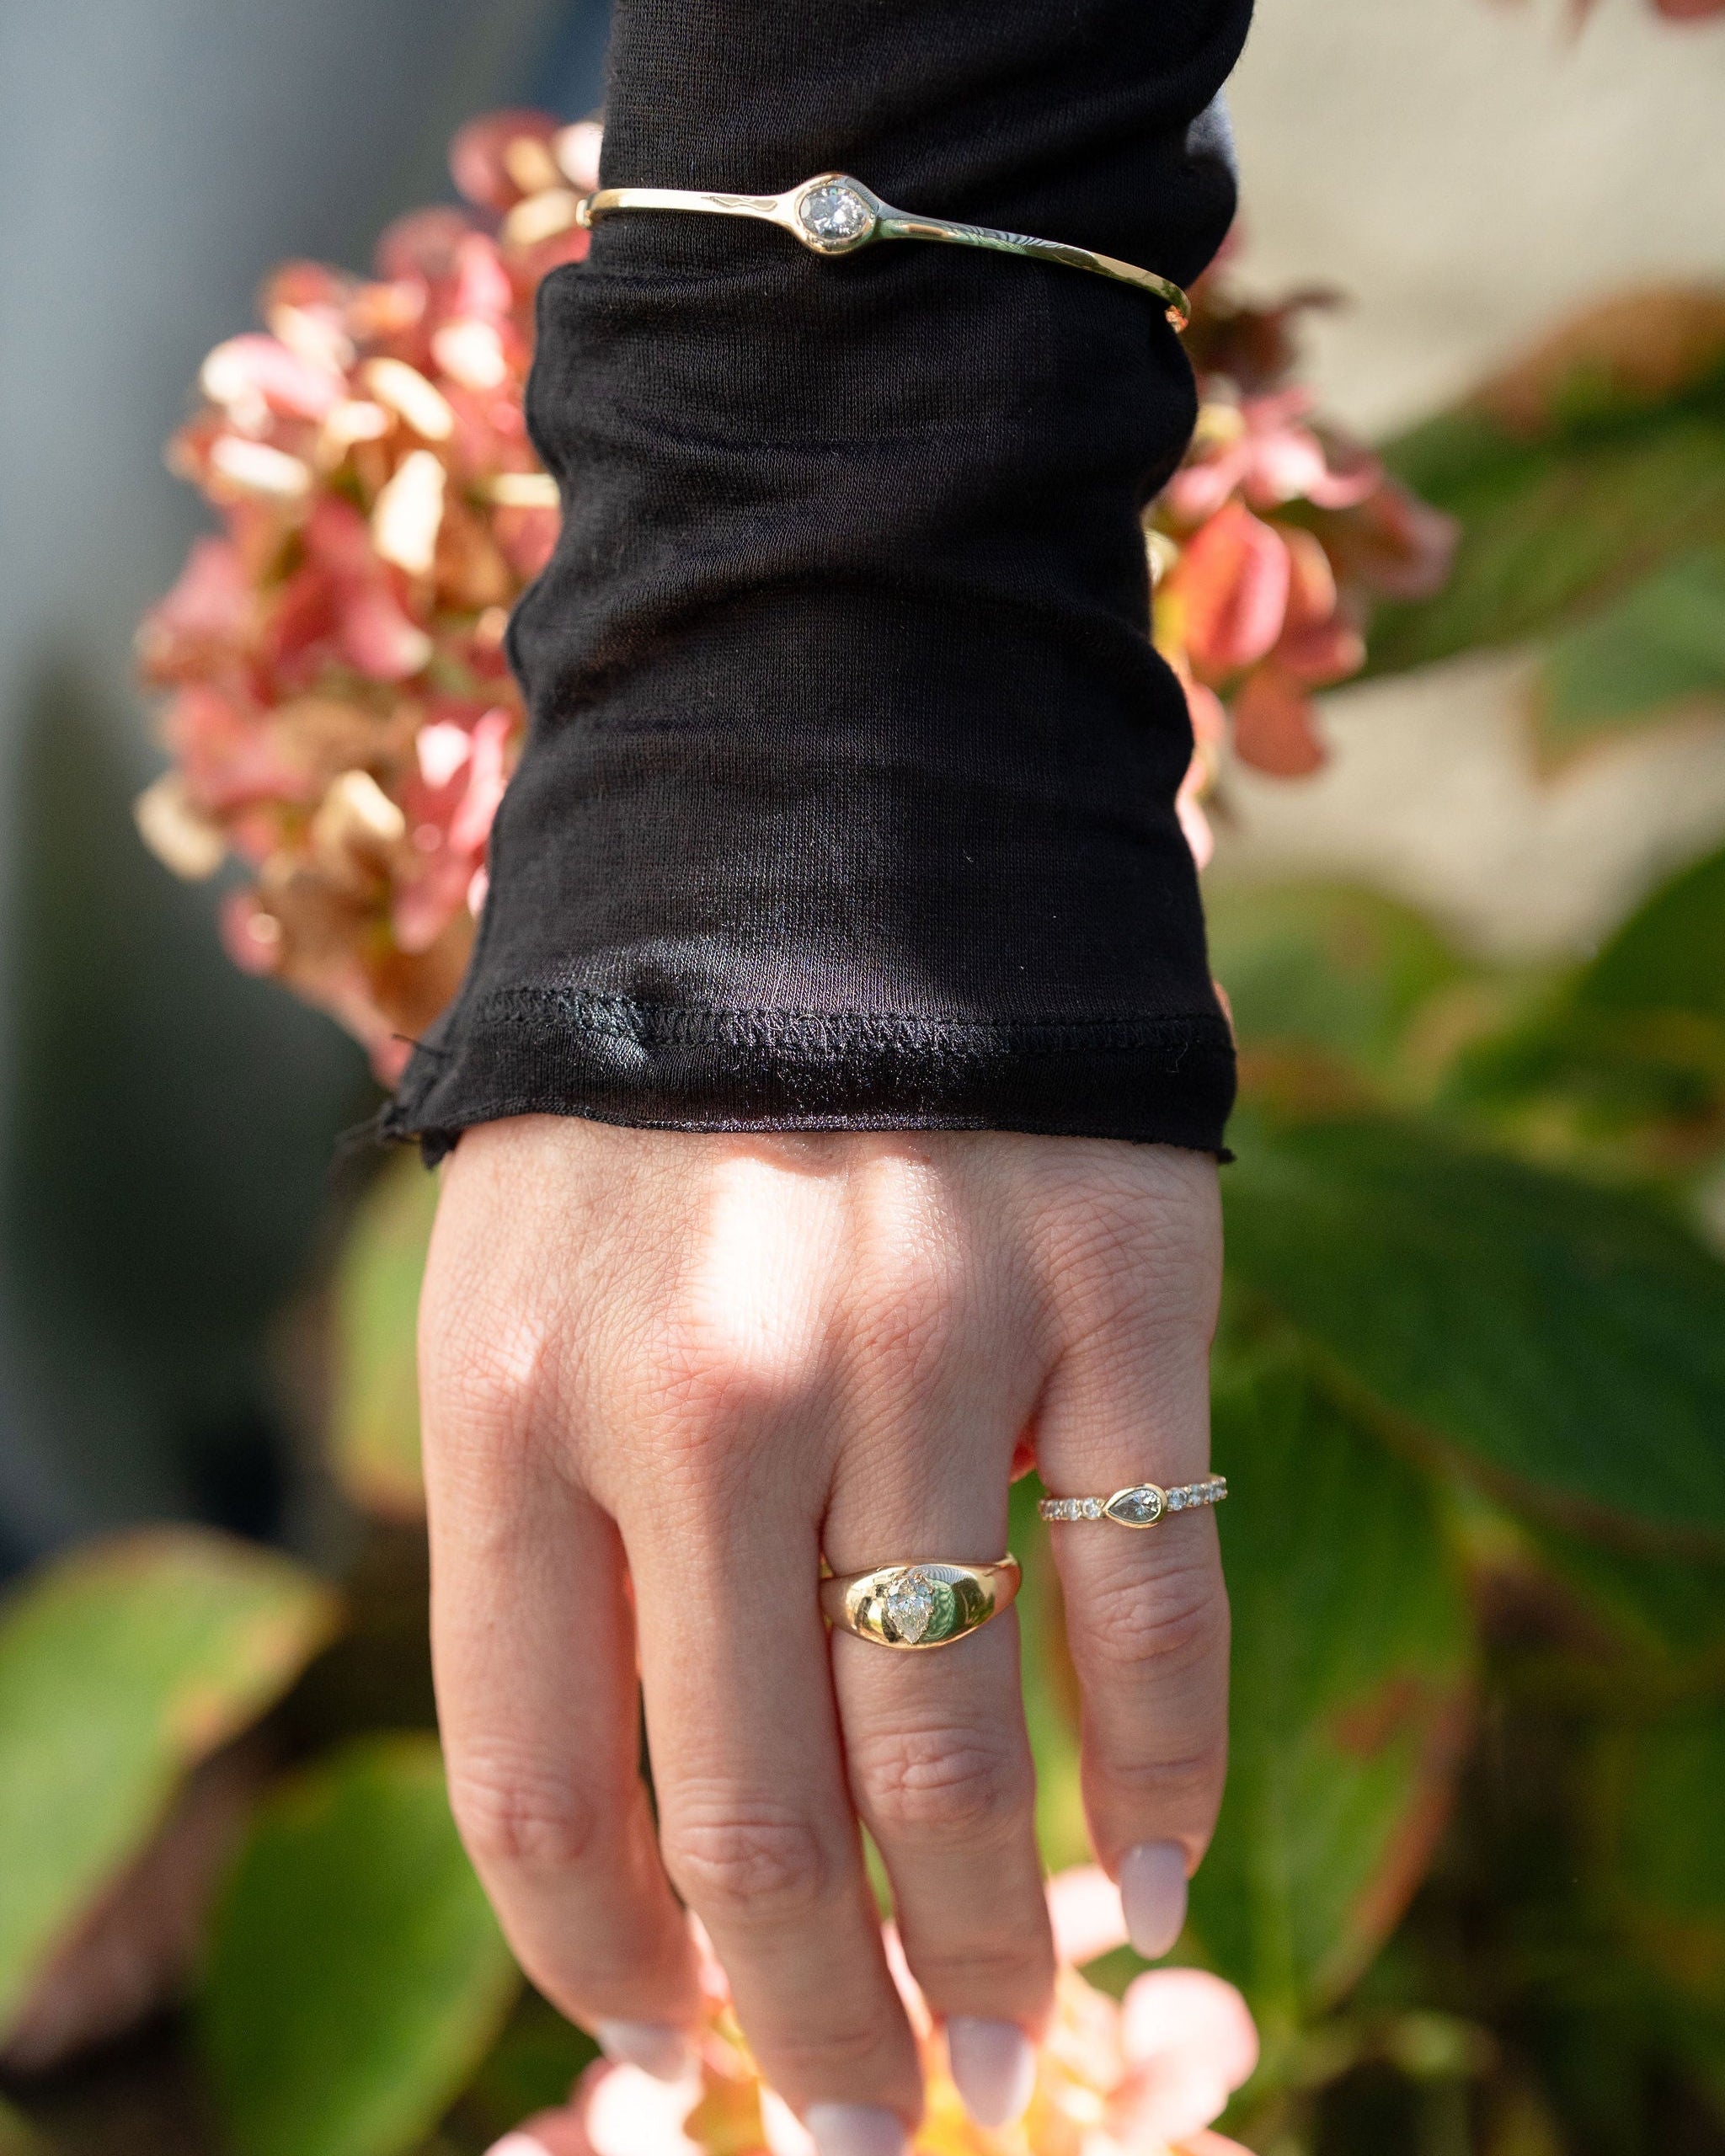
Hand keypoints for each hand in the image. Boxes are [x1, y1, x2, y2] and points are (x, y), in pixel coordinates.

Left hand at [419, 1119, 1227, 2155]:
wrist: (823, 847)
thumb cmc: (647, 1126)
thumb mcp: (511, 1304)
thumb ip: (540, 1556)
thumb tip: (631, 1869)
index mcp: (518, 1398)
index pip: (540, 1786)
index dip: (603, 1963)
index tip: (674, 2039)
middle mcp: (714, 1389)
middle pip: (760, 1815)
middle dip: (819, 2018)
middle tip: (877, 2116)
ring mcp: (926, 1340)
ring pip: (956, 1746)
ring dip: (988, 1944)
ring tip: (1008, 2041)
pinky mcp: (1113, 1296)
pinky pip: (1152, 1605)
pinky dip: (1162, 1773)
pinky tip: (1157, 1873)